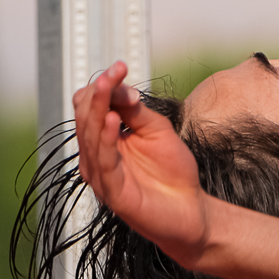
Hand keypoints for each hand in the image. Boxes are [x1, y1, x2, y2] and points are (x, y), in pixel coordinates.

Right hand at [72, 62, 210, 264]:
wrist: (192, 211)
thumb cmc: (174, 171)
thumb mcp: (158, 131)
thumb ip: (137, 111)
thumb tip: (119, 85)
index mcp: (105, 140)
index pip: (91, 107)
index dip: (103, 86)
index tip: (120, 67)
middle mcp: (97, 156)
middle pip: (87, 119)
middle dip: (99, 93)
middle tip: (113, 73)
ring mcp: (102, 175)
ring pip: (90, 138)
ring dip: (98, 110)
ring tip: (108, 87)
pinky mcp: (113, 193)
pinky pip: (104, 162)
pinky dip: (106, 140)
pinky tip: (112, 120)